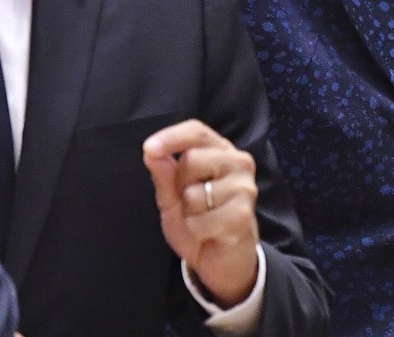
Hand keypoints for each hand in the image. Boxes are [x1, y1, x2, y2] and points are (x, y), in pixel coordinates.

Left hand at [143, 119, 259, 307]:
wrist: (223, 260)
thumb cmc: (198, 220)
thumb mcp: (172, 197)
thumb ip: (163, 174)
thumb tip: (151, 151)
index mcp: (220, 150)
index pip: (197, 131)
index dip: (172, 137)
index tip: (149, 148)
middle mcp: (238, 162)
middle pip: (191, 160)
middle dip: (179, 185)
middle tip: (189, 201)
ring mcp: (244, 188)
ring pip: (194, 193)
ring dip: (188, 212)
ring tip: (202, 217)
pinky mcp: (244, 215)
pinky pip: (202, 221)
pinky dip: (196, 231)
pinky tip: (209, 233)